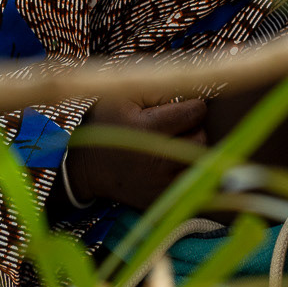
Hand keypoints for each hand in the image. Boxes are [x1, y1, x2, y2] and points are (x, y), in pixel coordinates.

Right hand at [66, 95, 208, 209]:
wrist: (87, 167)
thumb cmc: (106, 124)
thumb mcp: (124, 95)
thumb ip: (158, 87)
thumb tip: (189, 88)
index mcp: (150, 129)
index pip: (196, 112)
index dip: (193, 106)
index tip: (182, 108)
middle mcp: (158, 159)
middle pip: (201, 139)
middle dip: (194, 129)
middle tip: (178, 127)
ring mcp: (160, 184)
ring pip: (199, 164)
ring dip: (191, 152)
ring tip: (174, 145)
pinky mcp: (160, 199)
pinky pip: (188, 185)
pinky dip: (184, 173)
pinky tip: (169, 164)